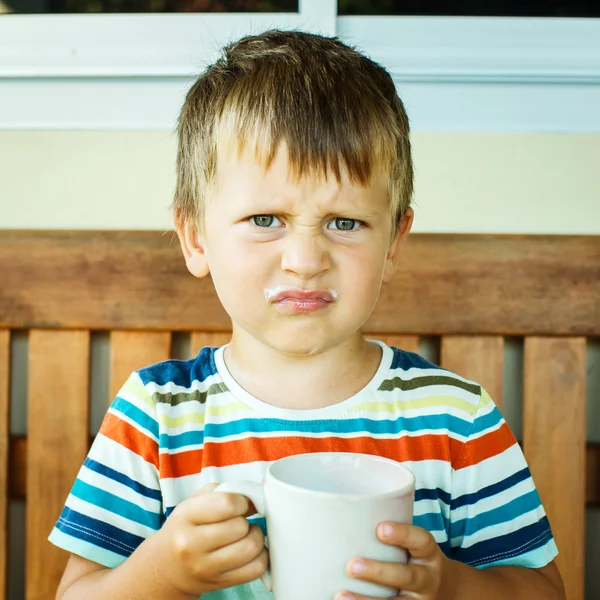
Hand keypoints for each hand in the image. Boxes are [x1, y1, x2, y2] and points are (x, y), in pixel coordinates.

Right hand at [157, 483, 267, 596]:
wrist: (166, 567)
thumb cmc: (185, 528)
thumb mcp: (193, 502)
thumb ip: (222, 492)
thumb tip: (255, 499)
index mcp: (185, 517)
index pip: (227, 504)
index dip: (241, 501)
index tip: (239, 505)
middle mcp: (191, 544)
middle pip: (240, 527)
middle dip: (245, 521)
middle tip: (239, 522)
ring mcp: (205, 568)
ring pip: (251, 548)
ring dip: (256, 538)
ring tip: (246, 535)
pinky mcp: (218, 584)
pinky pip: (255, 570)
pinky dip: (260, 558)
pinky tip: (250, 552)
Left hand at [336, 522, 453, 599]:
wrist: (444, 589)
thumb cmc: (413, 556)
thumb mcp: (412, 543)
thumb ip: (387, 530)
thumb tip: (337, 511)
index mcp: (428, 553)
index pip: (421, 540)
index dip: (402, 534)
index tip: (380, 528)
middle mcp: (427, 579)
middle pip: (407, 576)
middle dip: (378, 572)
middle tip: (351, 565)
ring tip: (340, 596)